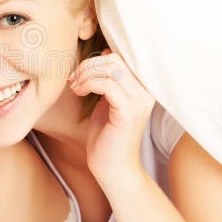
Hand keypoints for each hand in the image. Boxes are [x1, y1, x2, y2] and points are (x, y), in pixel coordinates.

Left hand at [69, 51, 154, 179]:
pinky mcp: (128, 112)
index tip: (80, 73)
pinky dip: (87, 84)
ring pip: (111, 68)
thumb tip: (106, 53)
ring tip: (76, 87)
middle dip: (89, 65)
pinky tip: (79, 92)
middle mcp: (146, 92)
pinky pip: (106, 84)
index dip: (98, 59)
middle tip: (75, 79)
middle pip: (116, 59)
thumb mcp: (107, 101)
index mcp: (143, 87)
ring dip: (86, 74)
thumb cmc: (107, 136)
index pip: (122, 56)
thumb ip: (108, 79)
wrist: (112, 168)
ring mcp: (139, 101)